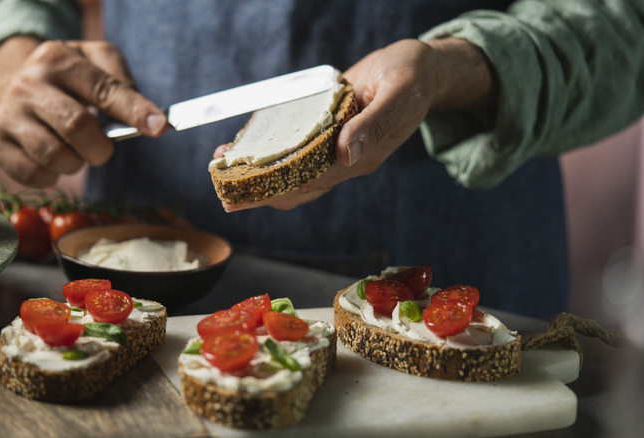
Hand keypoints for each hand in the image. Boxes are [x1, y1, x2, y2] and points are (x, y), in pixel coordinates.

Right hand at [0, 37, 167, 186]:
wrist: (7, 84)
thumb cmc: (65, 79)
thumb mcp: (94, 61)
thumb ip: (121, 80)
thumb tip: (148, 117)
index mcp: (57, 59)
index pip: (104, 88)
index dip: (134, 110)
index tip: (159, 127)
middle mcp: (27, 84)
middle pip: (77, 126)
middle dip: (101, 148)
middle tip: (102, 149)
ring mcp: (6, 114)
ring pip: (54, 156)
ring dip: (76, 164)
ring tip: (73, 151)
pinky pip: (33, 175)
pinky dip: (52, 176)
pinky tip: (51, 160)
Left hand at [218, 38, 496, 211]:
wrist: (421, 72)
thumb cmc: (412, 78)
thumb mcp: (399, 94)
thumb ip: (374, 125)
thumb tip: (345, 155)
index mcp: (361, 157)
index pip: (311, 181)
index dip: (275, 188)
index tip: (243, 192)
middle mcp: (345, 160)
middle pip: (296, 185)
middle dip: (258, 189)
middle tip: (222, 190)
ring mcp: (336, 149)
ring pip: (293, 171)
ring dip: (259, 173)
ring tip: (223, 166)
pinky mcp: (330, 134)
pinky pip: (297, 150)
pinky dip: (272, 151)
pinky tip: (248, 144)